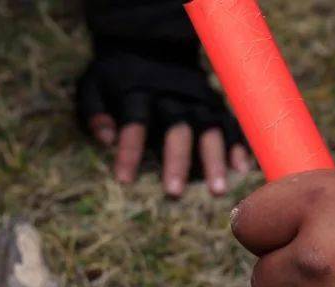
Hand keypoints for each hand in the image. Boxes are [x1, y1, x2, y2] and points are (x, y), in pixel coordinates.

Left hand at [76, 52, 251, 197]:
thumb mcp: (94, 86)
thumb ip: (94, 111)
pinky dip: (237, 144)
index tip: (124, 181)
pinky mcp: (214, 104)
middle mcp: (172, 96)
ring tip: (217, 191)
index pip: (135, 121)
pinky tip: (241, 169)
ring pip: (209, 128)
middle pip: (178, 128)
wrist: (151, 46)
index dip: (129, 150)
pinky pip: (230, 123)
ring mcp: (197, 100)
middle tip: (174, 194)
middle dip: (177, 161)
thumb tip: (105, 137)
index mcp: (139, 91)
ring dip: (214, 160)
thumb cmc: (117, 77)